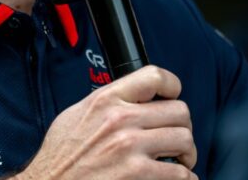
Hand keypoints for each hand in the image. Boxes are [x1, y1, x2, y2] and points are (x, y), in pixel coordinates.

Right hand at [11, 65, 197, 179]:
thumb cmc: (60, 157)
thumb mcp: (77, 114)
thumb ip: (106, 102)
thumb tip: (132, 98)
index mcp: (106, 100)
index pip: (154, 77)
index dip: (172, 86)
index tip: (173, 97)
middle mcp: (120, 119)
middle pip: (179, 111)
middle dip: (182, 126)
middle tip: (177, 138)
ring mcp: (130, 147)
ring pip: (184, 140)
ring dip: (186, 153)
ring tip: (179, 160)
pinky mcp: (137, 175)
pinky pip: (181, 173)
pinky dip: (185, 177)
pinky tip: (176, 177)